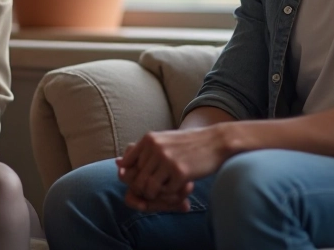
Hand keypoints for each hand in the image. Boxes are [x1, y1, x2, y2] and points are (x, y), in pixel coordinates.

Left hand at [116, 126, 230, 209]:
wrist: (216, 141)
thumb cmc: (188, 144)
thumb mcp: (163, 141)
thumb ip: (141, 151)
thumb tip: (117, 163)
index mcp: (148, 139)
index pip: (126, 166)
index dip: (133, 178)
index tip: (146, 180)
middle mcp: (155, 148)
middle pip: (137, 180)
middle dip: (146, 190)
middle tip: (161, 189)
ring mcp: (167, 160)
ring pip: (148, 189)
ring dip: (158, 194)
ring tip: (169, 189)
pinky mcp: (180, 172)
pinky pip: (166, 192)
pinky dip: (173, 194)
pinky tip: (182, 186)